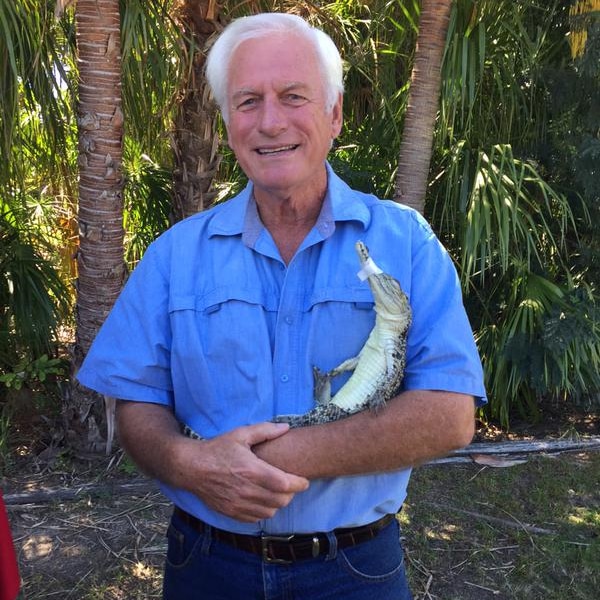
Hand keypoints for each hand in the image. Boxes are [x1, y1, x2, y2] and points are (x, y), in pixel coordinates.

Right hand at [181, 422, 309, 522]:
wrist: (192, 467)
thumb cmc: (218, 449)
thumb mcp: (241, 434)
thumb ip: (265, 430)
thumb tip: (286, 428)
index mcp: (252, 470)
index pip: (285, 484)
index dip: (299, 484)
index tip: (304, 480)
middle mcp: (247, 490)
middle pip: (281, 500)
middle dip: (290, 493)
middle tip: (289, 484)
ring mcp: (238, 504)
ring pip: (270, 511)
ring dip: (277, 503)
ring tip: (276, 492)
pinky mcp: (232, 512)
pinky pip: (256, 519)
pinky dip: (264, 511)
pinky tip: (262, 499)